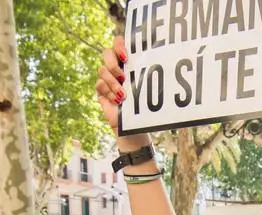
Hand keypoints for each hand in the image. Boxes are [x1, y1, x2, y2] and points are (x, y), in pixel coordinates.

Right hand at [96, 37, 151, 152]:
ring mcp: (107, 78)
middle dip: (113, 64)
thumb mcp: (149, 87)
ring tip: (123, 94)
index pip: (119, 42)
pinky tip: (118, 101)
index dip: (119, 45)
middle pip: (106, 53)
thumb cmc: (145, 106)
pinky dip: (109, 92)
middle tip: (123, 76)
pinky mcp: (101, 90)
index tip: (126, 57)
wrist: (134, 126)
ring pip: (102, 70)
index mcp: (128, 60)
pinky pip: (99, 84)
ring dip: (112, 82)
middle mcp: (116, 66)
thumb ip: (149, 72)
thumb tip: (162, 59)